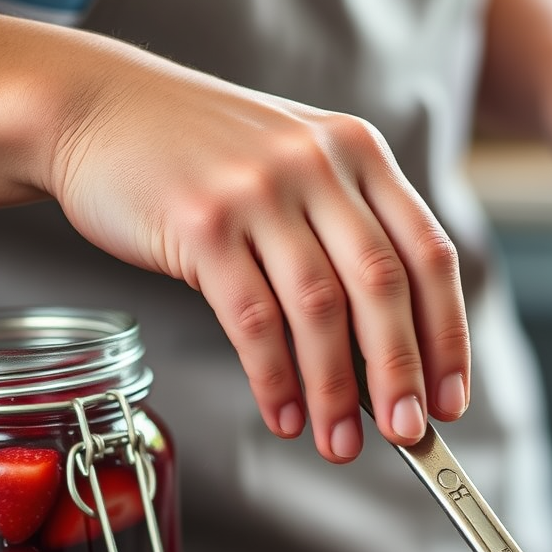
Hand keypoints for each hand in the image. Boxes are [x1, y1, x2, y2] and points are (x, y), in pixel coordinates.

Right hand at [48, 44, 470, 462]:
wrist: (100, 108)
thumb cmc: (209, 157)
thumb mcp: (298, 171)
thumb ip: (345, 241)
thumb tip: (385, 360)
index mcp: (359, 154)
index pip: (429, 255)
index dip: (448, 335)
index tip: (450, 398)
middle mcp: (318, 164)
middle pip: (382, 285)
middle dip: (401, 372)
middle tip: (409, 435)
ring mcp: (259, 189)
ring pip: (319, 309)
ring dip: (336, 390)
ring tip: (340, 443)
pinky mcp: (200, 222)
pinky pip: (252, 318)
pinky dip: (274, 378)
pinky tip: (285, 415)